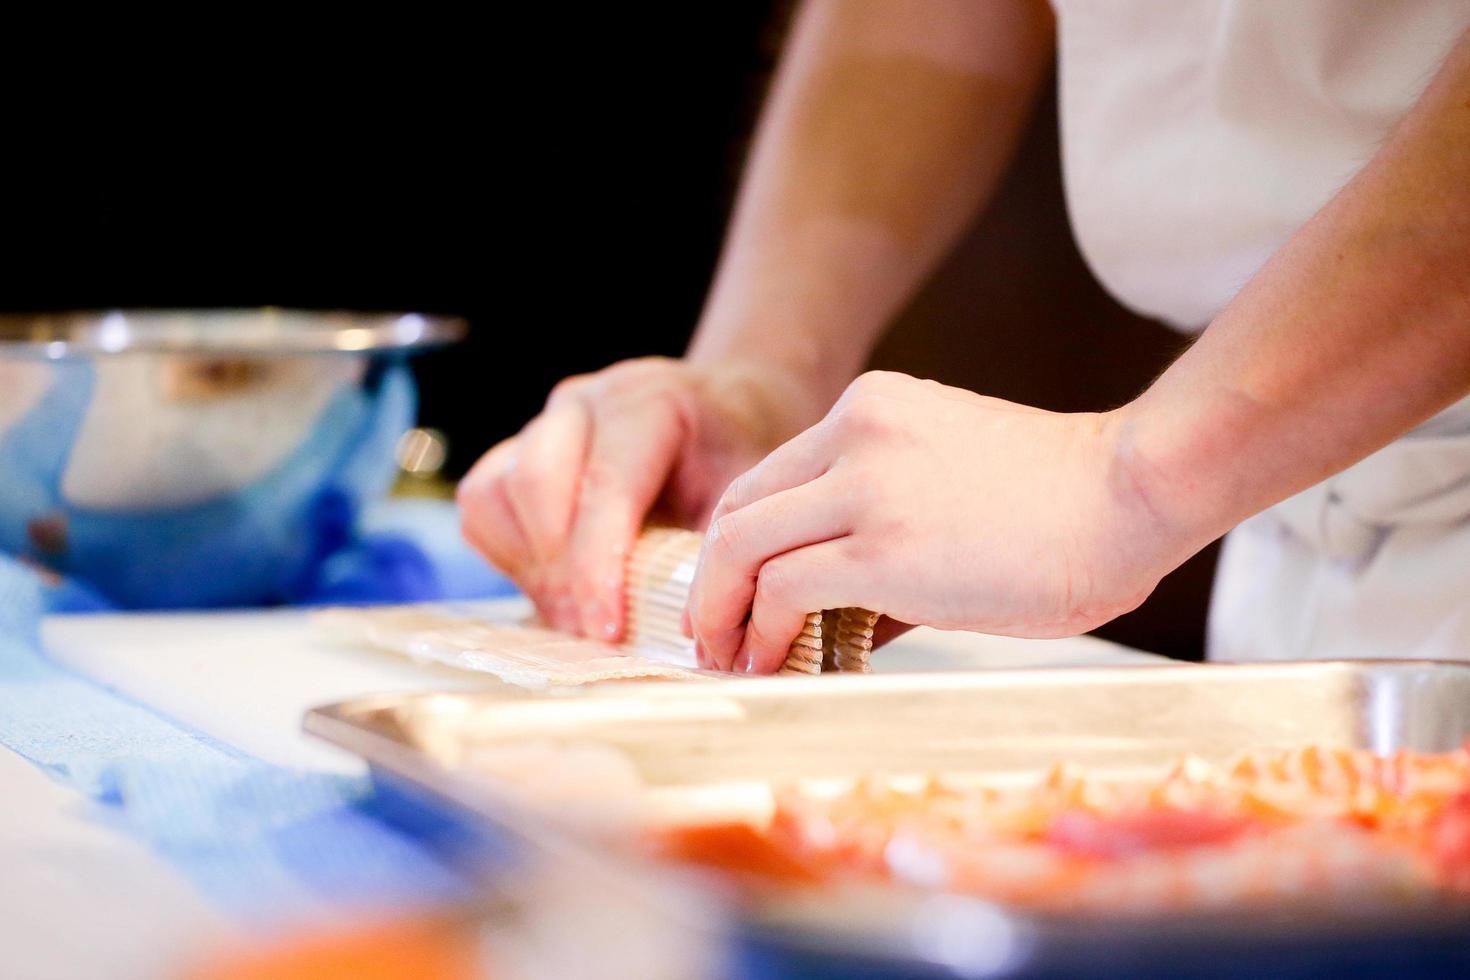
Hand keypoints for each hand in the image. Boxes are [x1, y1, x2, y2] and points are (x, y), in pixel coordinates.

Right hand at [458, 357, 825, 638]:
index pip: (605, 485)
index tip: (607, 630)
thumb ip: (717, 555)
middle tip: (593, 631)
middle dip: (560, 570)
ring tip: (576, 614)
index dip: (597, 565)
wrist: (721, 414)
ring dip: (529, 565)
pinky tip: (555, 588)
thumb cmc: (734, 459)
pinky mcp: (514, 449)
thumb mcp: (745, 498)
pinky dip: (508, 555)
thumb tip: (685, 632)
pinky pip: (482, 504)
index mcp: (647, 402)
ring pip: (494, 492)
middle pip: (536, 483)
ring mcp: (542, 422)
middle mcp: (584, 402)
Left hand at [685, 371, 1178, 672]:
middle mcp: (854, 434)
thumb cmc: (1065, 500)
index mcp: (871, 410)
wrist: (1132, 493)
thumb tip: (845, 617)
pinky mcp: (882, 549)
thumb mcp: (955, 480)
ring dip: (722, 611)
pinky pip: (784, 589)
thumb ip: (887, 532)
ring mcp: (865, 486)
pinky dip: (762, 630)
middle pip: (738, 510)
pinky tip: (771, 661)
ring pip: (743, 547)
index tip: (732, 592)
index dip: (735, 543)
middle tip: (712, 633)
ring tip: (729, 656)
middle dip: (712, 580)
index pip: (769, 479)